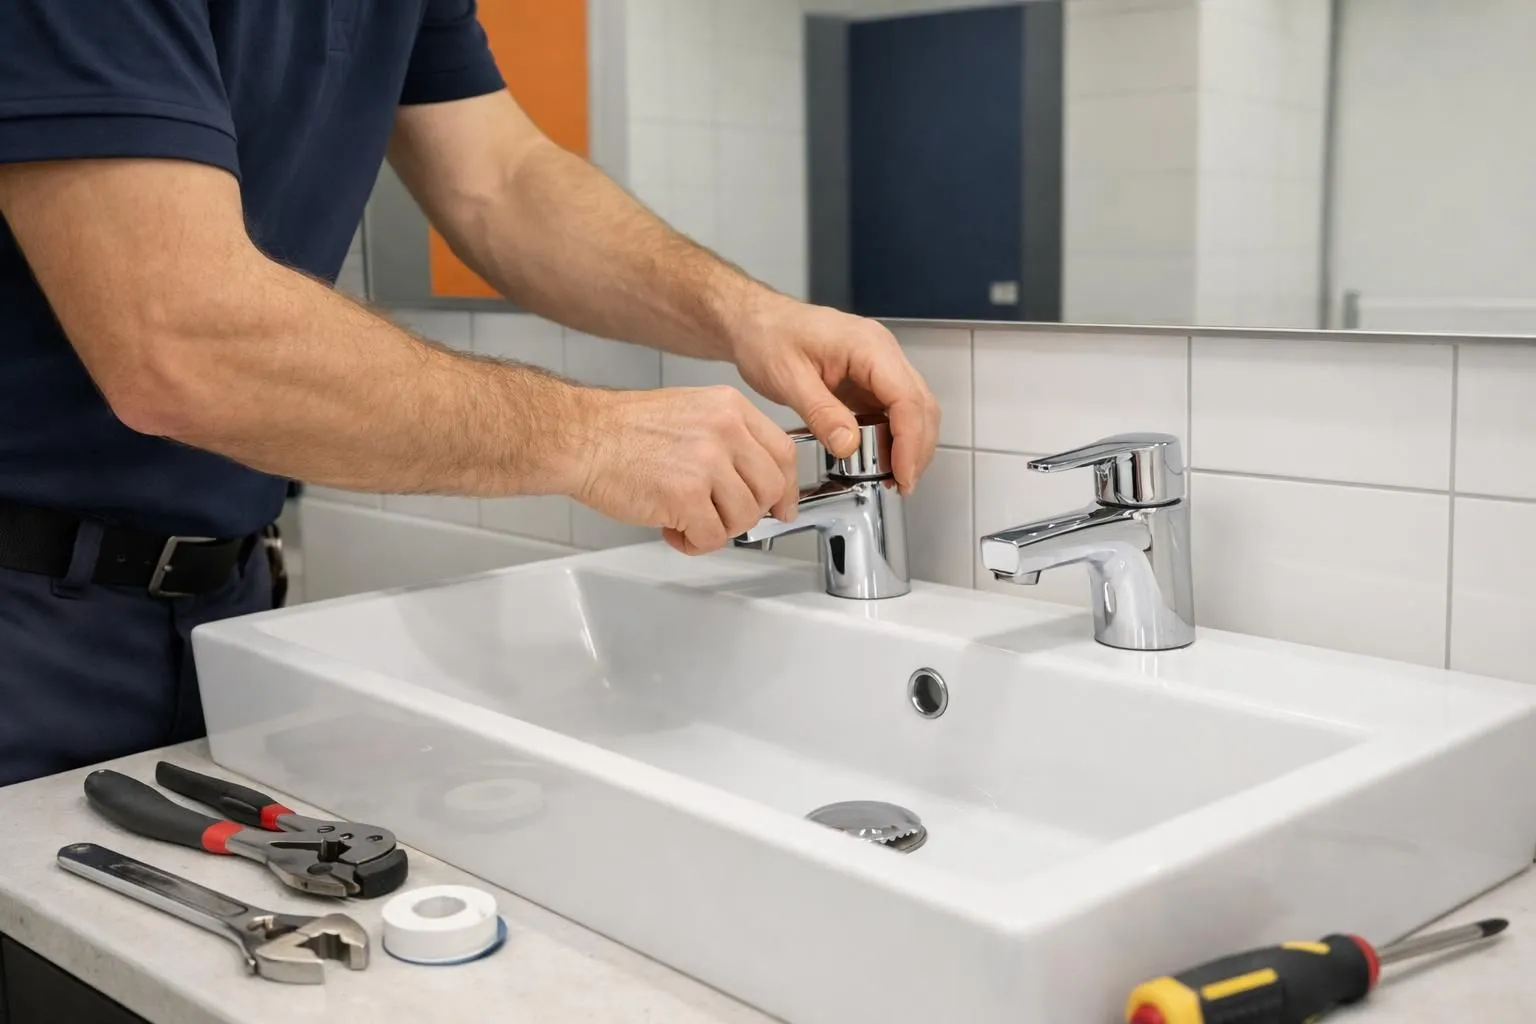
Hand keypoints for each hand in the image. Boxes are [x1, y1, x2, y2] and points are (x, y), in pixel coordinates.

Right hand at [566, 386, 798, 554]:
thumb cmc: (624, 431)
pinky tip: (673, 530)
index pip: (783, 452)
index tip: (781, 505)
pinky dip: (695, 544)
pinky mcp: (685, 496)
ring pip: (745, 517)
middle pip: (770, 488)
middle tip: (723, 517)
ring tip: (687, 520)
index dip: (786, 487)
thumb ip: (729, 440)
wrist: (581, 437)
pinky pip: (713, 537)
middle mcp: (725, 431)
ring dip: (718, 529)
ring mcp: (707, 463)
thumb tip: (756, 479)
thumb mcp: (692, 413)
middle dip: (750, 512)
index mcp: (729, 408)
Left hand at [728, 296, 939, 491]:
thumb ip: (821, 413)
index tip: (903, 474)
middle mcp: (881, 352)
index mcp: (868, 346)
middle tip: (901, 484)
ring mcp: (878, 365)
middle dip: (917, 449)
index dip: (910, 442)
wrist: (755, 322)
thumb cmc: (768, 336)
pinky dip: (893, 437)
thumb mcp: (788, 377)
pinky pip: (893, 410)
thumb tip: (848, 446)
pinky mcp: (869, 379)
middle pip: (920, 405)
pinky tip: (881, 459)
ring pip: (913, 409)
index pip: (907, 398)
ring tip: (893, 478)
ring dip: (909, 445)